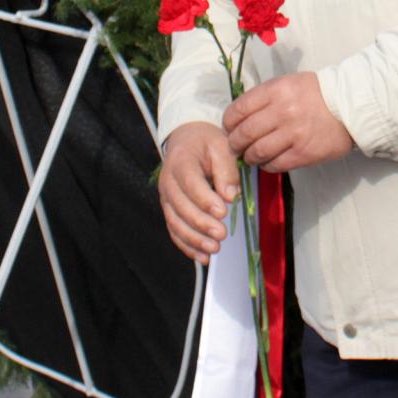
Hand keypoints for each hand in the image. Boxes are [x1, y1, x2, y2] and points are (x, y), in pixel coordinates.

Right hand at [158, 122, 238, 264]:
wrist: (187, 140)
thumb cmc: (207, 143)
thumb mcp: (221, 145)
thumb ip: (227, 169)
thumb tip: (230, 196)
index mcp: (181, 162)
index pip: (190, 183)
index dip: (204, 199)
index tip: (222, 212)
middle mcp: (168, 182)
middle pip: (181, 207)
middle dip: (201, 223)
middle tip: (222, 234)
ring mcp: (166, 198)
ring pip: (175, 223)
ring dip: (194, 239)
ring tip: (214, 249)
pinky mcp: (170, 210)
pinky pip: (174, 231)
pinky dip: (187, 246)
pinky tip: (203, 257)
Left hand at [223, 70, 355, 173]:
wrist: (350, 107)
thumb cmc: (315, 94)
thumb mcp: (287, 84)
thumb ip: (263, 98)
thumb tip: (237, 119)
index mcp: (276, 90)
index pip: (239, 109)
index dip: (228, 123)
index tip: (229, 128)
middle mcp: (283, 111)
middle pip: (244, 133)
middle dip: (235, 143)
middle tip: (236, 146)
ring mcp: (294, 134)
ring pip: (257, 152)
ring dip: (249, 157)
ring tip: (251, 156)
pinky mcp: (303, 153)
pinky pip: (275, 164)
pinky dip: (266, 165)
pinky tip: (268, 161)